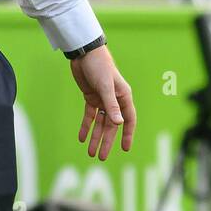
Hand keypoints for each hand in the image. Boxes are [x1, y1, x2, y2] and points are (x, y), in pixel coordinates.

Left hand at [70, 45, 135, 160]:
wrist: (85, 53)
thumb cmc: (99, 67)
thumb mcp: (105, 87)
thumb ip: (111, 105)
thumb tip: (118, 123)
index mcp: (123, 97)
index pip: (128, 119)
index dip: (127, 134)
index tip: (125, 148)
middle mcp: (114, 100)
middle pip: (111, 125)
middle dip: (106, 141)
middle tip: (102, 157)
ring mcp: (102, 100)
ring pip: (100, 123)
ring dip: (95, 137)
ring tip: (90, 152)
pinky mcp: (90, 97)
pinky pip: (89, 116)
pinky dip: (85, 126)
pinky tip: (81, 138)